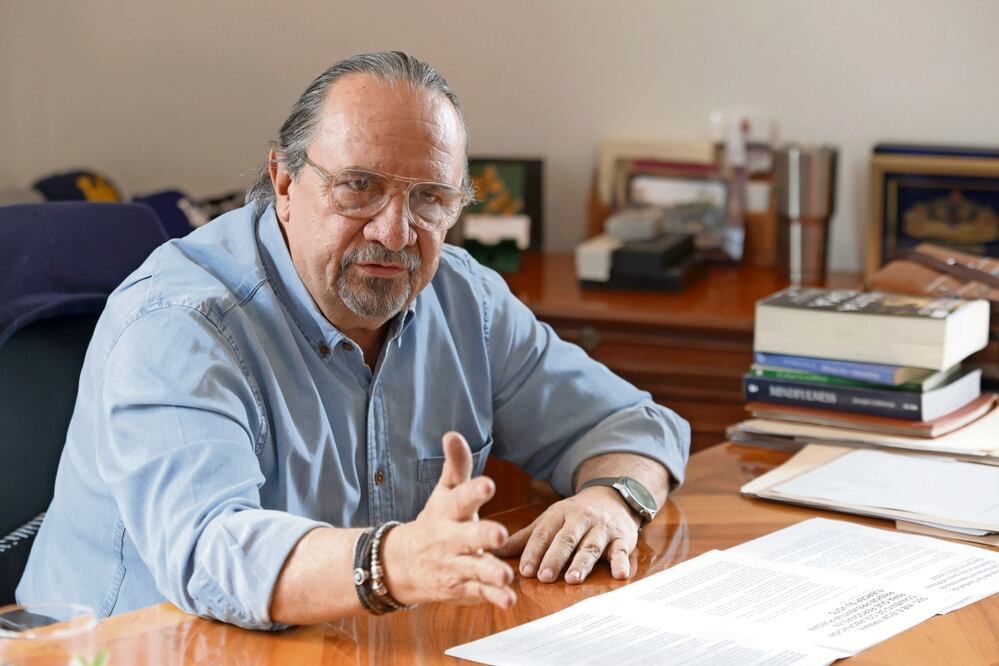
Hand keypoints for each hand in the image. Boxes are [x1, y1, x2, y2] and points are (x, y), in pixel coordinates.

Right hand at [380, 432, 516, 608]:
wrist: (404, 563)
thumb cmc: (436, 520)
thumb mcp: (444, 492)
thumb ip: (456, 466)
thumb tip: (453, 434)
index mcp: (449, 512)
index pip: (461, 499)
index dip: (474, 491)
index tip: (489, 484)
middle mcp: (451, 539)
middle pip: (468, 537)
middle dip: (483, 536)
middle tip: (500, 534)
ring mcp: (457, 565)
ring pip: (475, 569)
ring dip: (491, 572)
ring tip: (506, 577)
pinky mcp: (463, 587)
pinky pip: (480, 593)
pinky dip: (494, 598)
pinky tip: (509, 600)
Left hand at [494, 486, 638, 583]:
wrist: (613, 497)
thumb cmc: (575, 515)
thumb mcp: (550, 520)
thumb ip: (525, 538)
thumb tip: (493, 552)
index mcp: (559, 514)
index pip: (544, 533)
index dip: (534, 551)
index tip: (525, 570)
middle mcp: (581, 519)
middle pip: (566, 539)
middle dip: (555, 557)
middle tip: (544, 576)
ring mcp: (602, 528)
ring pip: (591, 545)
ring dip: (583, 562)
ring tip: (573, 578)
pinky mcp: (622, 538)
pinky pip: (622, 550)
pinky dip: (622, 562)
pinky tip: (620, 574)